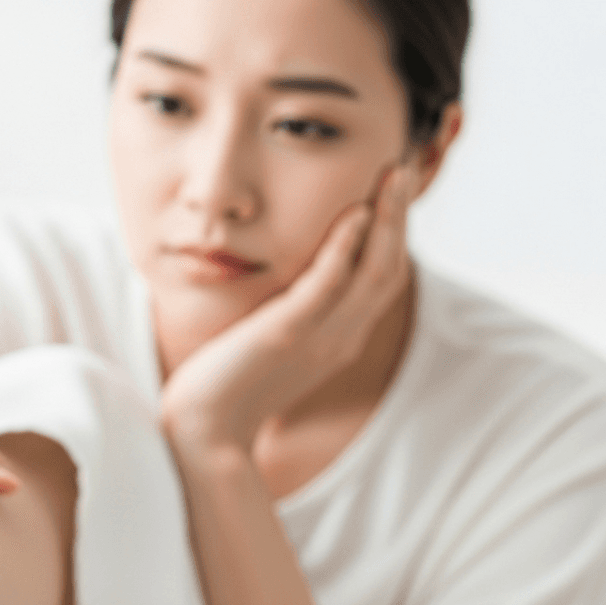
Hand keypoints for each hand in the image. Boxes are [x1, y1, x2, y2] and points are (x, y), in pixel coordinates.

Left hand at [159, 165, 417, 457]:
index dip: (392, 237)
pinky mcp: (288, 334)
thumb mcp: (268, 349)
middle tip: (401, 170)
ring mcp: (319, 338)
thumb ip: (287, 320)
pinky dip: (345, 248)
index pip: (380, 281)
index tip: (389, 196)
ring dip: (386, 220)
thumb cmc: (226, 391)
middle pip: (388, 269)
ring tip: (391, 176)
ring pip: (372, 271)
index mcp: (338, 340)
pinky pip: (328, 285)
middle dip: (399, 218)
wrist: (204, 433)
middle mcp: (340, 338)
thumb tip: (282, 296)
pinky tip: (355, 214)